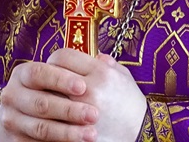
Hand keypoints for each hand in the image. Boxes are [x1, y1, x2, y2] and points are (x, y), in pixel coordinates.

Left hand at [0, 49, 146, 141]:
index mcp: (100, 73)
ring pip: (48, 98)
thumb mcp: (124, 77)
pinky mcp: (78, 133)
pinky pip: (54, 122)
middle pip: (51, 74)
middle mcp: (89, 91)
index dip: (55, 58)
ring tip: (47, 97)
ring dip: (44, 96)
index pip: (62, 56)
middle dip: (46, 76)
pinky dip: (49, 119)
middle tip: (46, 79)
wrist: (143, 136)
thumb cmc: (133, 105)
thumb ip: (107, 63)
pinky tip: (51, 118)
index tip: (55, 63)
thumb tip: (95, 55)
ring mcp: (82, 114)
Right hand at [0, 58, 96, 141]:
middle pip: (42, 102)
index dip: (60, 79)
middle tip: (94, 115)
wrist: (25, 119)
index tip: (83, 87)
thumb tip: (102, 60)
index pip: (40, 73)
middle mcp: (12, 94)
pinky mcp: (15, 141)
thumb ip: (74, 68)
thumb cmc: (50, 92)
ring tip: (91, 134)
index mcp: (22, 73)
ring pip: (41, 128)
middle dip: (69, 110)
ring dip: (67, 132)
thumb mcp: (54, 77)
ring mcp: (11, 119)